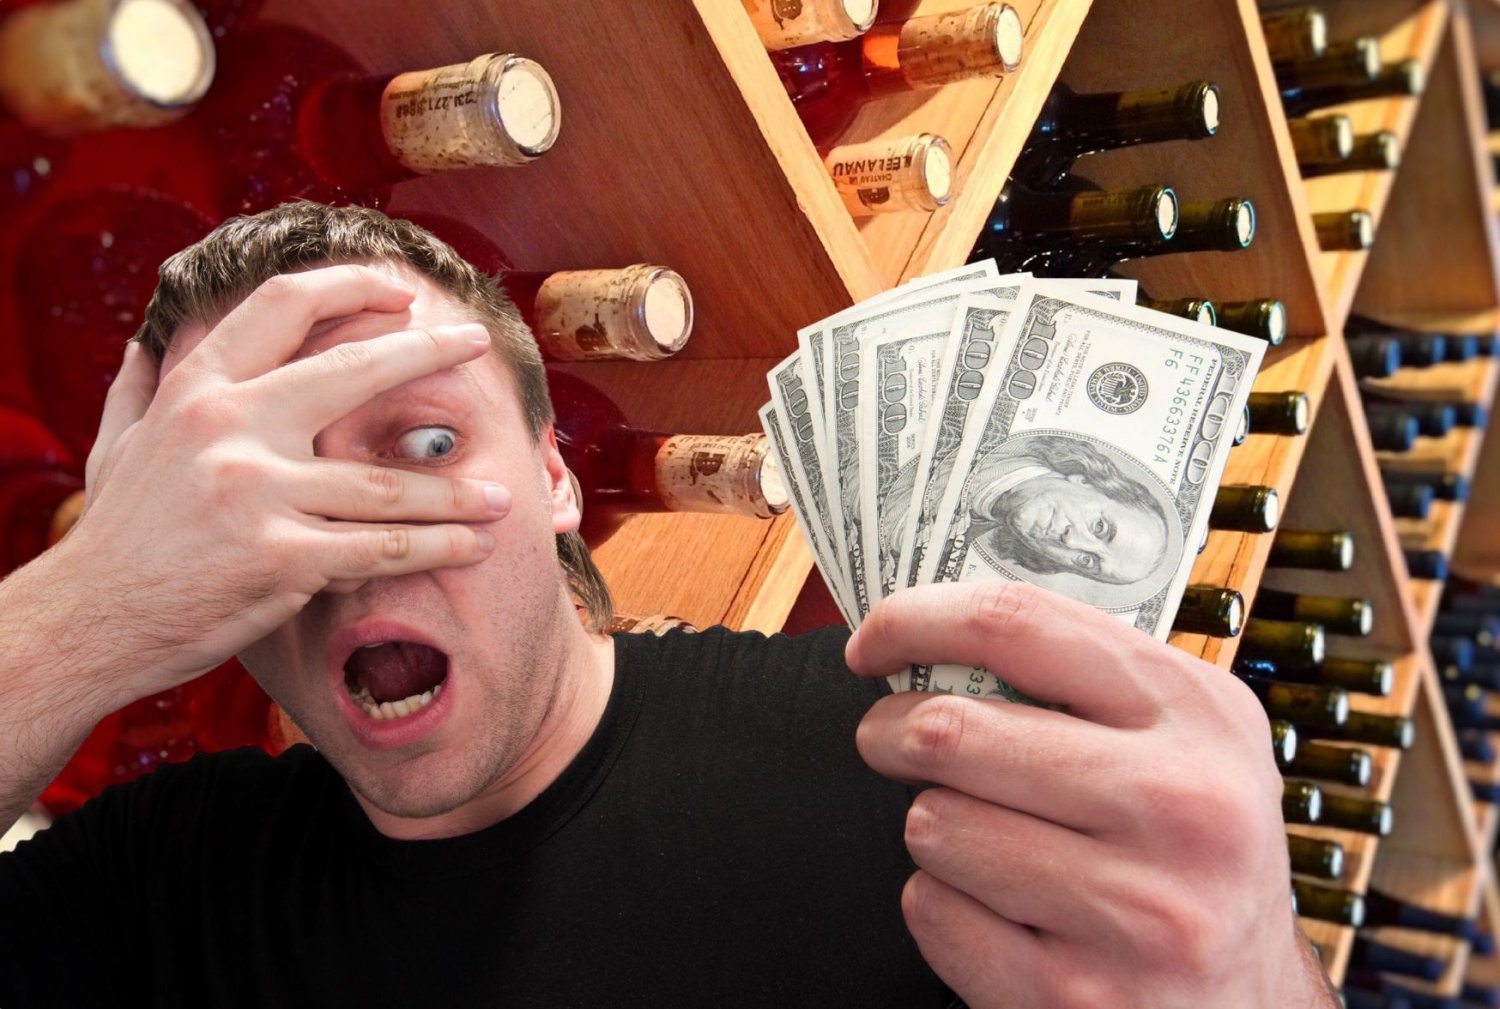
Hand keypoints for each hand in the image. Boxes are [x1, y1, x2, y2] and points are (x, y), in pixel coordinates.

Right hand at [51, 265, 509, 696]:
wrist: (88, 622)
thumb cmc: (116, 534)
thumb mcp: (116, 447)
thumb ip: (137, 391)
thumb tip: (144, 341)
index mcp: (197, 389)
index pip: (283, 307)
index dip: (350, 288)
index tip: (400, 291)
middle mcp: (229, 427)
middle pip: (354, 372)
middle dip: (428, 352)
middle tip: (477, 344)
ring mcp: (257, 492)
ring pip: (385, 481)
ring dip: (454, 489)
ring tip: (502, 491)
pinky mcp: (281, 558)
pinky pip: (381, 548)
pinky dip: (436, 547)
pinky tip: (474, 544)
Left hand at [846, 581, 1337, 1008]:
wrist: (1250, 1007)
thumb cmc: (1192, 853)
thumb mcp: (1183, 740)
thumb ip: (1080, 679)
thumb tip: (929, 635)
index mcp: (1200, 715)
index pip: (1018, 624)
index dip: (915, 620)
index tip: (871, 641)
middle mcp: (1181, 807)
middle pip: (950, 729)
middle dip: (890, 732)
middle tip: (891, 742)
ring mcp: (1135, 910)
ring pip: (932, 824)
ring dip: (935, 830)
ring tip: (989, 846)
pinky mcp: (1074, 993)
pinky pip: (932, 912)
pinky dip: (944, 910)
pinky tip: (1004, 915)